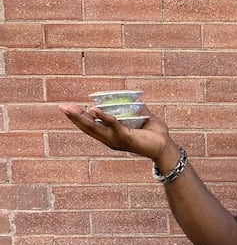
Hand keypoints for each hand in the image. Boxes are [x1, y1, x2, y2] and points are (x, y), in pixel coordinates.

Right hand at [58, 103, 173, 161]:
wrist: (166, 146)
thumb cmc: (155, 134)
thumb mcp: (142, 118)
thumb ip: (135, 109)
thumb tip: (132, 98)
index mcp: (111, 135)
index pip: (91, 126)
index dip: (79, 118)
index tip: (67, 109)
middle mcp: (111, 139)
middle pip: (88, 127)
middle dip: (74, 117)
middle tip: (61, 107)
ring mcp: (116, 140)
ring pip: (95, 127)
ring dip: (81, 117)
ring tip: (69, 108)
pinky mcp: (126, 138)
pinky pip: (112, 125)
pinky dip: (103, 117)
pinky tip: (93, 109)